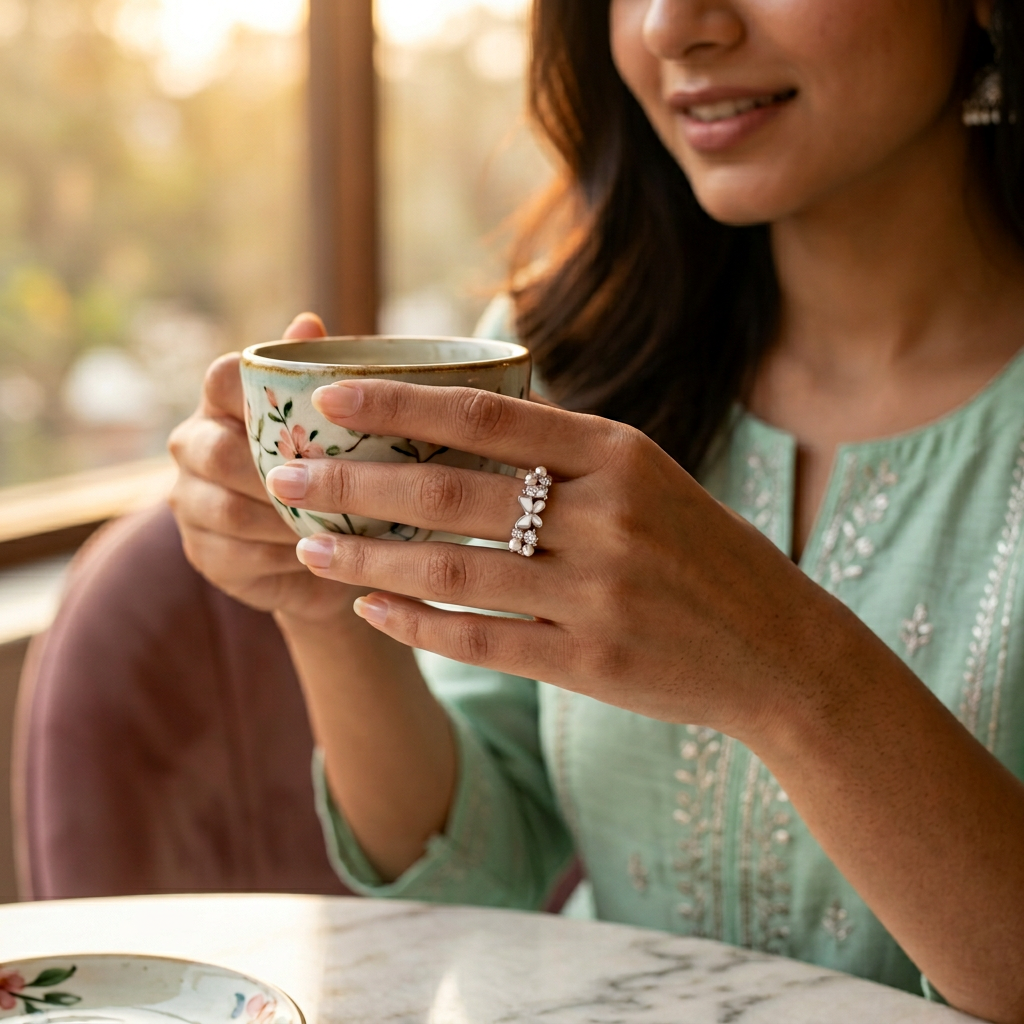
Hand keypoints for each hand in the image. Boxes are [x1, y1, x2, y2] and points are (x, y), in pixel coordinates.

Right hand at [168, 313, 367, 621]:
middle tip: (340, 482)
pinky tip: (324, 554)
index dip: (259, 390)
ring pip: (230, 510)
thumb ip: (316, 375)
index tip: (317, 411)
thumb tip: (308, 321)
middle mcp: (193, 447)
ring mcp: (191, 503)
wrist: (322, 547)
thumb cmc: (328, 467)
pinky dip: (288, 557)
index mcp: (222, 403)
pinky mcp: (204, 554)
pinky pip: (240, 556)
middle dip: (278, 470)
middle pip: (218, 451)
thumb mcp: (333, 422)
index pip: (223, 380)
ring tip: (340, 524)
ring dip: (288, 518)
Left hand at [264, 378, 853, 734]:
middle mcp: (608, 517)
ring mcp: (598, 594)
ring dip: (368, 556)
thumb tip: (457, 424)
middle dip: (356, 482)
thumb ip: (564, 452)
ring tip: (306, 543)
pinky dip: (416, 622)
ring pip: (454, 570)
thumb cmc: (701, 552)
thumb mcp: (647, 477)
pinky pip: (481, 639)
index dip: (399, 402)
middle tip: (285, 475)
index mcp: (619, 454)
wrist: (778, 648)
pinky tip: (368, 607)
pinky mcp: (591, 662)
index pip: (486, 415)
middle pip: (453, 492)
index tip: (329, 397)